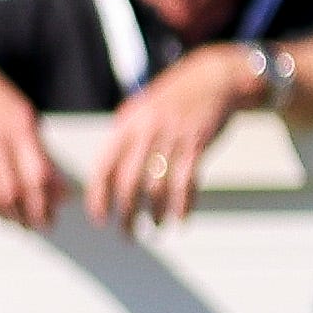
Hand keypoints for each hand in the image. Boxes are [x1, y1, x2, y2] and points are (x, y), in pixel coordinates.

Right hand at [0, 66, 63, 227]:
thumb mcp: (22, 115)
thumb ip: (39, 149)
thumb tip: (56, 186)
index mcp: (20, 126)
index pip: (37, 173)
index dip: (45, 200)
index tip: (51, 215)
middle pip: (12, 190)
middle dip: (25, 215)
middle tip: (32, 225)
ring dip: (1, 216)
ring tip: (10, 221)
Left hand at [88, 43, 265, 229]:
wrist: (214, 78)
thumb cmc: (174, 98)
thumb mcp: (141, 111)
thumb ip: (125, 139)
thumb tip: (108, 175)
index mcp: (126, 124)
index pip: (103, 166)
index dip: (98, 196)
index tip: (100, 219)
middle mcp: (146, 132)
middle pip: (128, 183)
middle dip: (127, 214)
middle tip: (128, 234)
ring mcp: (172, 138)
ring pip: (157, 187)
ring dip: (156, 214)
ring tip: (156, 229)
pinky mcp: (197, 144)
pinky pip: (186, 183)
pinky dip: (183, 206)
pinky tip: (181, 220)